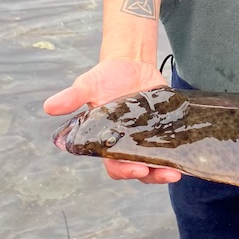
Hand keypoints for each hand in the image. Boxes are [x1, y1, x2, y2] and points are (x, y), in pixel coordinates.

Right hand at [44, 57, 180, 183]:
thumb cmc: (105, 77)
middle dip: (153, 175)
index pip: (114, 166)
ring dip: (168, 169)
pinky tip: (189, 153)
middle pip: (140, 170)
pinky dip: (180, 153)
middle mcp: (129, 145)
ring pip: (158, 163)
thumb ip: (72, 97)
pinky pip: (174, 147)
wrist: (131, 63)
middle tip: (167, 173)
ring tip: (179, 170)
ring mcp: (149, 139)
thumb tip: (49, 107)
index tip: (137, 169)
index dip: (125, 171)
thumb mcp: (88, 84)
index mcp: (107, 142)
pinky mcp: (166, 129)